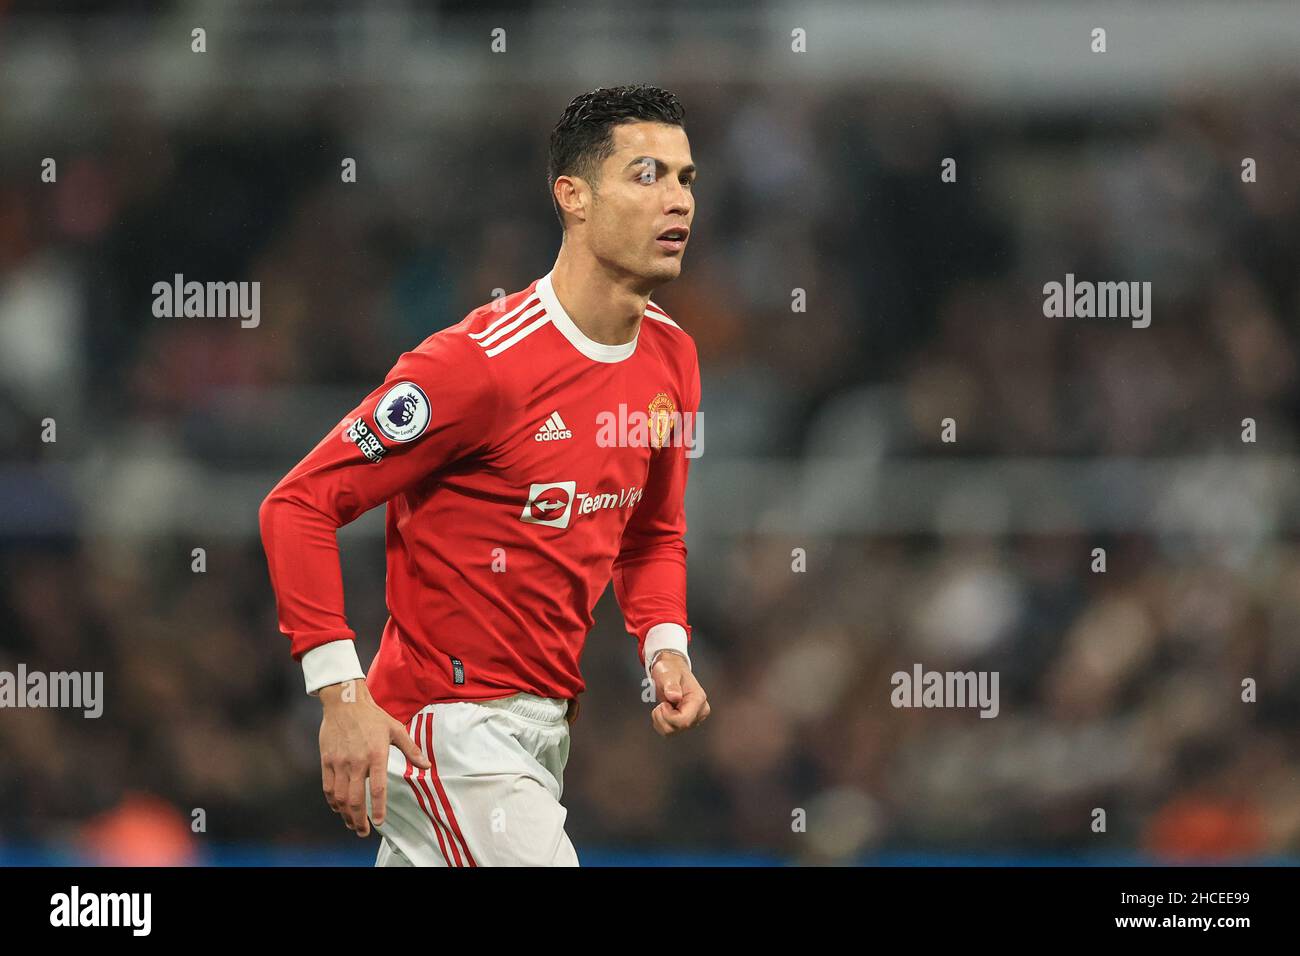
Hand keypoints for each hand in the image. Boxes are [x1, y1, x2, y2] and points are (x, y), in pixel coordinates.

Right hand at [318, 679, 429, 836]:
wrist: (345, 702)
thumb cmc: (373, 716)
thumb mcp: (396, 730)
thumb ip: (411, 750)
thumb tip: (426, 766)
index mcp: (376, 755)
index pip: (377, 789)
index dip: (378, 808)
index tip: (380, 822)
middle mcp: (356, 762)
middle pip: (356, 799)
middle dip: (359, 820)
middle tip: (363, 831)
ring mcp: (339, 762)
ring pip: (340, 797)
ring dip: (345, 814)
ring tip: (352, 823)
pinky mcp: (327, 761)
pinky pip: (328, 787)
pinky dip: (333, 802)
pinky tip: (339, 808)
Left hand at [649, 650, 709, 735]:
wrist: (671, 671)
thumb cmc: (671, 670)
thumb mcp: (668, 674)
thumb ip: (671, 685)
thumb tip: (674, 696)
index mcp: (698, 700)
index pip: (684, 720)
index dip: (668, 715)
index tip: (663, 703)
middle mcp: (699, 712)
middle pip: (678, 727)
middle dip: (663, 717)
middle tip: (662, 702)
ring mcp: (693, 719)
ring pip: (671, 732)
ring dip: (660, 720)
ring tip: (662, 705)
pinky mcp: (686, 723)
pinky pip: (669, 732)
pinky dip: (660, 723)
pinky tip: (663, 711)